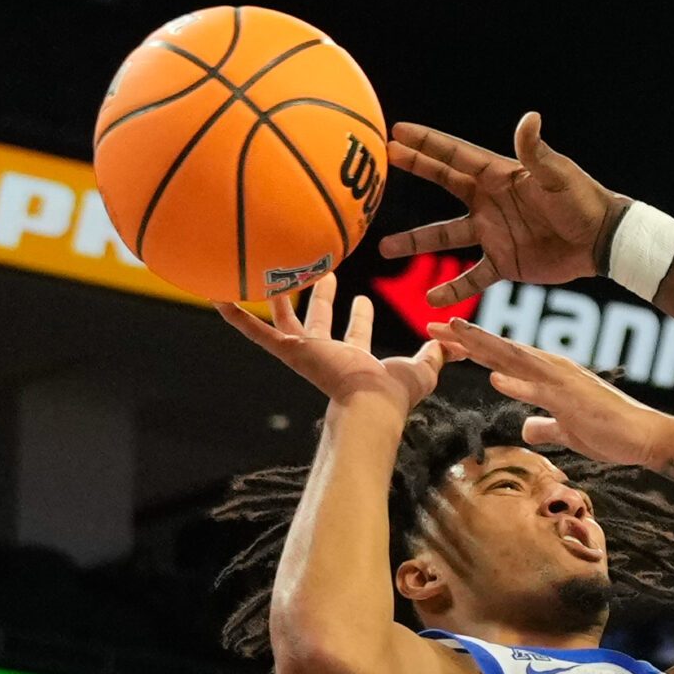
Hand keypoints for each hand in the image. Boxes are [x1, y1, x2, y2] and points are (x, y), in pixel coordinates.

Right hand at [220, 273, 444, 414]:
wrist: (371, 404)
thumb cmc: (395, 395)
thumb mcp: (422, 369)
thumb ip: (437, 355)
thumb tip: (455, 343)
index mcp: (354, 358)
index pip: (356, 334)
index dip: (359, 318)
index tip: (361, 298)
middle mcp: (327, 354)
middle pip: (319, 321)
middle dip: (321, 297)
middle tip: (322, 272)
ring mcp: (305, 351)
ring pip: (286, 317)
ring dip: (281, 295)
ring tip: (273, 269)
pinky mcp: (290, 349)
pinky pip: (256, 331)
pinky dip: (237, 316)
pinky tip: (217, 297)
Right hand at [380, 113, 618, 305]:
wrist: (601, 241)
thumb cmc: (583, 201)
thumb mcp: (558, 175)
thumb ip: (536, 152)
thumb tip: (529, 117)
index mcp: (499, 176)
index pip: (454, 155)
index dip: (426, 144)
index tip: (395, 132)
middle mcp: (489, 202)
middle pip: (443, 184)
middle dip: (414, 172)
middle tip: (379, 167)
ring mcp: (493, 233)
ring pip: (445, 236)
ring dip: (415, 241)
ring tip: (384, 247)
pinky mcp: (504, 263)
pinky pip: (471, 278)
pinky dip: (452, 289)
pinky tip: (430, 300)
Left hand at [429, 316, 673, 467]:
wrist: (646, 437)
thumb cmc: (610, 433)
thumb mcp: (568, 431)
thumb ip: (546, 426)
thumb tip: (527, 429)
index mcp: (550, 374)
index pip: (504, 356)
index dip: (473, 346)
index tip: (444, 338)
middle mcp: (554, 369)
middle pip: (502, 349)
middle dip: (467, 338)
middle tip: (432, 325)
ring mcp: (563, 382)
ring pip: (516, 360)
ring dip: (485, 347)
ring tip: (457, 334)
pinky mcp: (573, 401)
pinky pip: (540, 392)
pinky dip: (517, 384)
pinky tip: (494, 378)